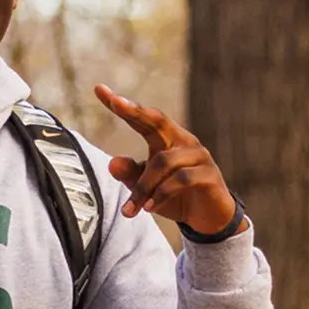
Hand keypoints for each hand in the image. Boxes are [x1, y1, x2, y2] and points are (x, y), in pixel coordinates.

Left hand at [93, 85, 241, 235]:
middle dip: (136, 111)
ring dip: (143, 186)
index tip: (99, 89)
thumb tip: (112, 162)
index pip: (143, 118)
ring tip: (131, 208)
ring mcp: (199, 156)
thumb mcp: (147, 188)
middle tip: (116, 102)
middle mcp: (183, 141)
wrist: (208, 219)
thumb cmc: (174, 197)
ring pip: (163, 161)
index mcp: (166, 139)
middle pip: (158, 120)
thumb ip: (130, 174)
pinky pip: (180, 179)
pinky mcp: (209, 174)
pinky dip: (161, 194)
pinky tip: (149, 207)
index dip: (123, 105)